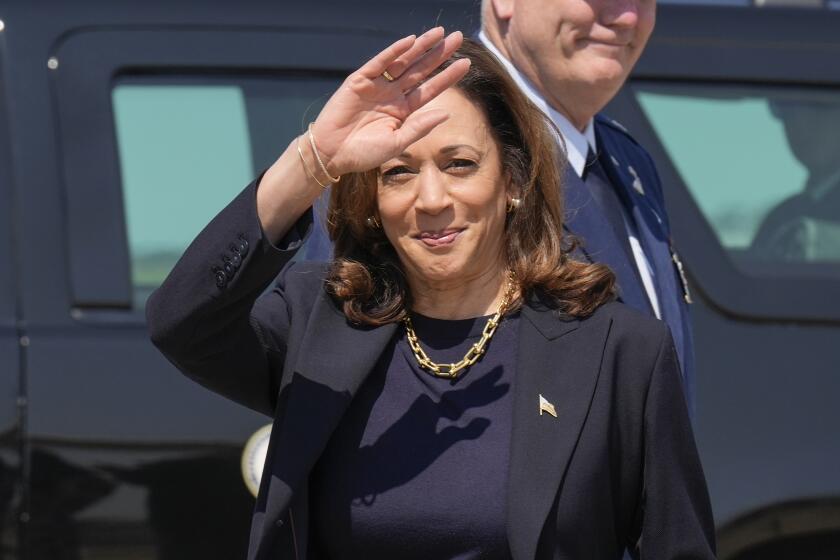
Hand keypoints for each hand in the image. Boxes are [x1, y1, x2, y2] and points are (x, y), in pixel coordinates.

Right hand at [309, 28, 469, 176]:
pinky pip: (379, 63)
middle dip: (438, 54)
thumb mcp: (397, 143)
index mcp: (403, 111)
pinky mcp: (359, 80)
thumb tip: (446, 113)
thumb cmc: (363, 153)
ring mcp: (377, 86)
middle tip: (458, 38)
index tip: (466, 64)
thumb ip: (419, 127)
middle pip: (420, 70)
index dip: (447, 76)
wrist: (332, 154)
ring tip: (439, 33)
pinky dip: (393, 51)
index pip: (430, 89)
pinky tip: (410, 41)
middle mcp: (392, 95)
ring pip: (403, 62)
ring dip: (420, 47)